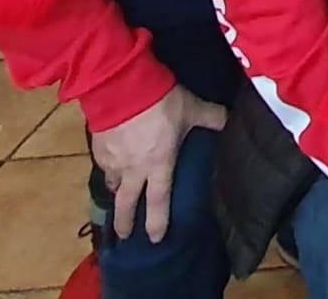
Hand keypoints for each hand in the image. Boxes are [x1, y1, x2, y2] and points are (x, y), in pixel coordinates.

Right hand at [89, 84, 225, 243]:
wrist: (122, 87)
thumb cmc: (161, 101)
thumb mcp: (192, 108)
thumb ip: (211, 116)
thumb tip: (229, 118)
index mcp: (158, 164)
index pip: (159, 201)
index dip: (157, 222)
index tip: (155, 240)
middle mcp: (133, 169)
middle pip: (127, 204)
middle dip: (125, 222)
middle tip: (124, 235)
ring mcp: (113, 160)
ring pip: (113, 184)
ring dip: (116, 193)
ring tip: (118, 197)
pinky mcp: (98, 148)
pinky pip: (103, 165)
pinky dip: (108, 168)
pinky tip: (111, 165)